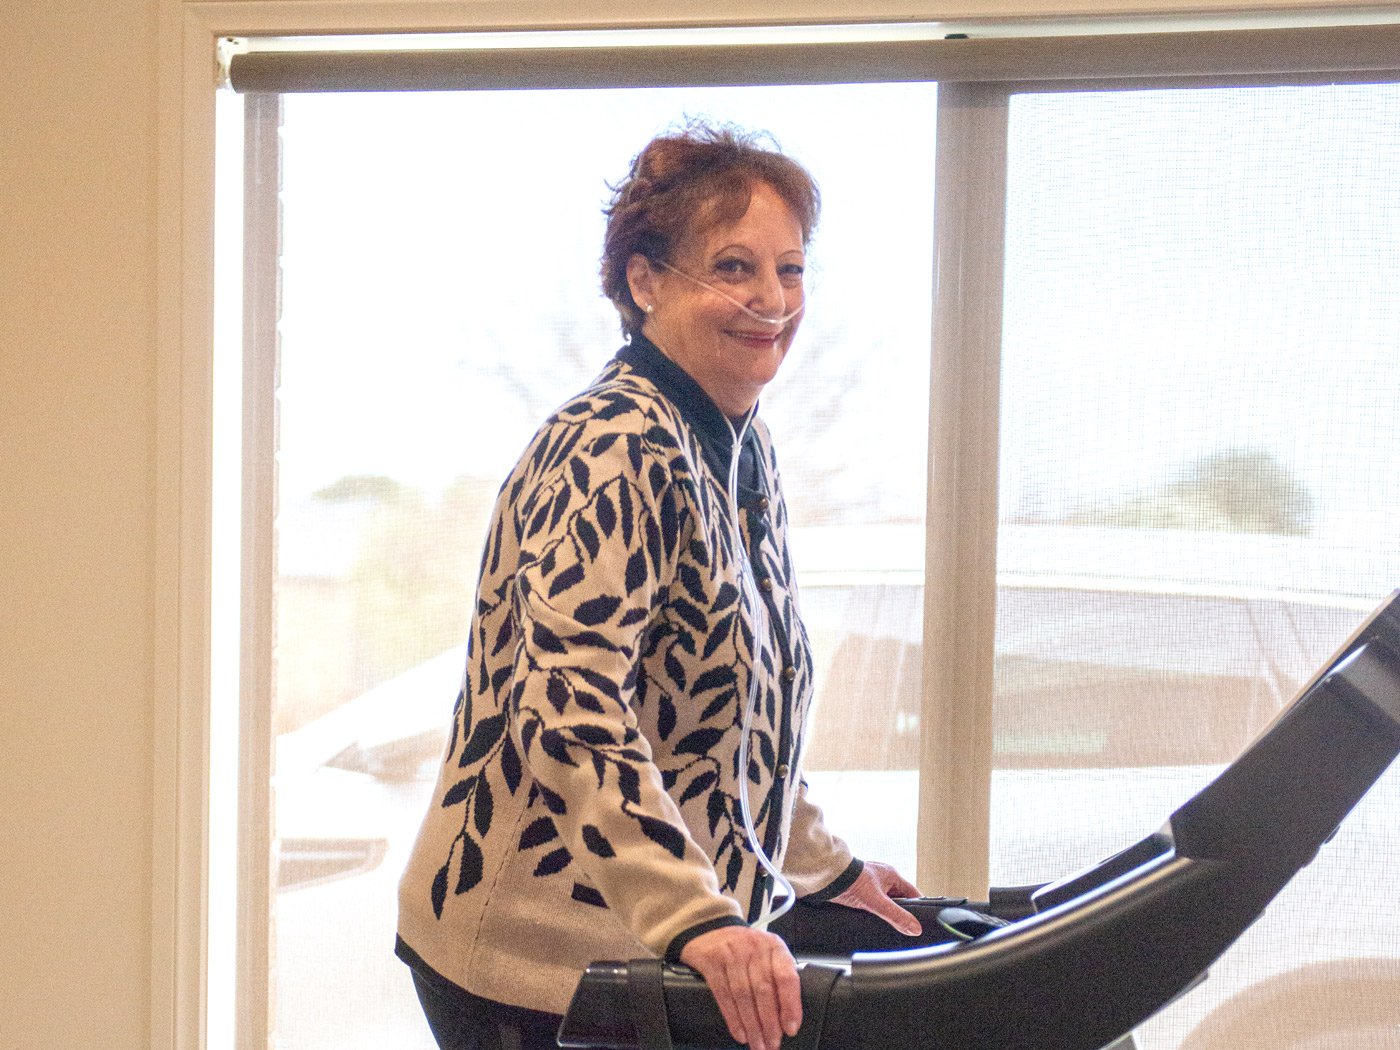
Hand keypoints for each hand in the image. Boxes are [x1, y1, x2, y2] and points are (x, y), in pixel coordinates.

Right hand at [679, 925, 801, 1049]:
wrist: (709, 930)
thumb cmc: (745, 948)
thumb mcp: (766, 954)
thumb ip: (778, 977)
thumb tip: (788, 1017)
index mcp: (774, 946)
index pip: (786, 977)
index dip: (790, 1005)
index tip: (790, 1028)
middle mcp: (754, 947)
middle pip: (764, 990)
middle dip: (769, 1023)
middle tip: (772, 1044)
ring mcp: (731, 953)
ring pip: (744, 996)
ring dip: (752, 1025)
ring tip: (757, 1044)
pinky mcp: (712, 961)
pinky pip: (723, 995)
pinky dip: (733, 1018)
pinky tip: (740, 1033)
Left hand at [828, 860, 921, 935]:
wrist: (827, 877)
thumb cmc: (851, 881)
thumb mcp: (877, 902)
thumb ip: (896, 916)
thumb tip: (915, 928)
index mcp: (892, 875)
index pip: (913, 893)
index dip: (918, 907)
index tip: (922, 921)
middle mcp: (883, 877)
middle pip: (900, 899)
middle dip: (901, 912)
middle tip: (904, 927)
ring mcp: (871, 883)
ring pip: (886, 901)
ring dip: (886, 912)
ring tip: (888, 925)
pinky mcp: (860, 889)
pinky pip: (874, 902)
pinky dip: (875, 910)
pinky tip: (873, 919)